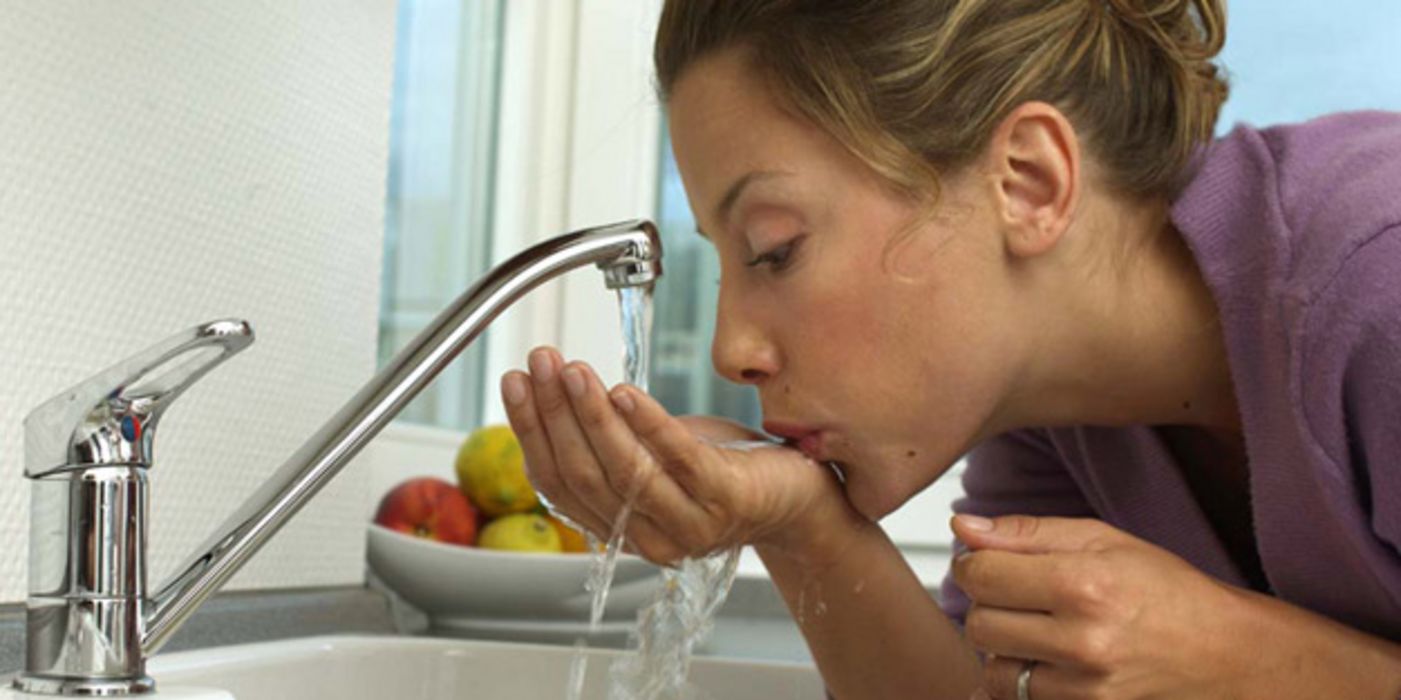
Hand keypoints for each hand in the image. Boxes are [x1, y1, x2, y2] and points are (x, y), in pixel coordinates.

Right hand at [499, 346, 851, 565]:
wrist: (803, 496)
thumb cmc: (725, 468)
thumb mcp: (656, 456)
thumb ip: (611, 443)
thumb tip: (554, 396)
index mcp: (623, 529)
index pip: (560, 485)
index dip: (531, 433)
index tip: (515, 384)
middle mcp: (652, 537)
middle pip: (585, 475)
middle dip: (555, 414)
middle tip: (540, 365)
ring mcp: (690, 523)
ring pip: (623, 469)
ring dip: (590, 415)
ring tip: (573, 371)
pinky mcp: (726, 499)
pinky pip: (677, 458)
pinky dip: (646, 423)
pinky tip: (623, 391)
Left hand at [951, 514, 1400, 698]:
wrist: (1226, 655)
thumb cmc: (1166, 590)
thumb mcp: (1102, 540)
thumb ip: (1025, 532)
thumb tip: (962, 526)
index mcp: (1083, 584)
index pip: (981, 574)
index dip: (974, 564)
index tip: (988, 562)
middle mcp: (1082, 641)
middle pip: (980, 624)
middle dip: (987, 606)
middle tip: (1017, 596)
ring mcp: (1084, 689)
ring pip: (994, 669)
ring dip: (1003, 649)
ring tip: (1037, 630)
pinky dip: (1021, 680)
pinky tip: (1045, 660)